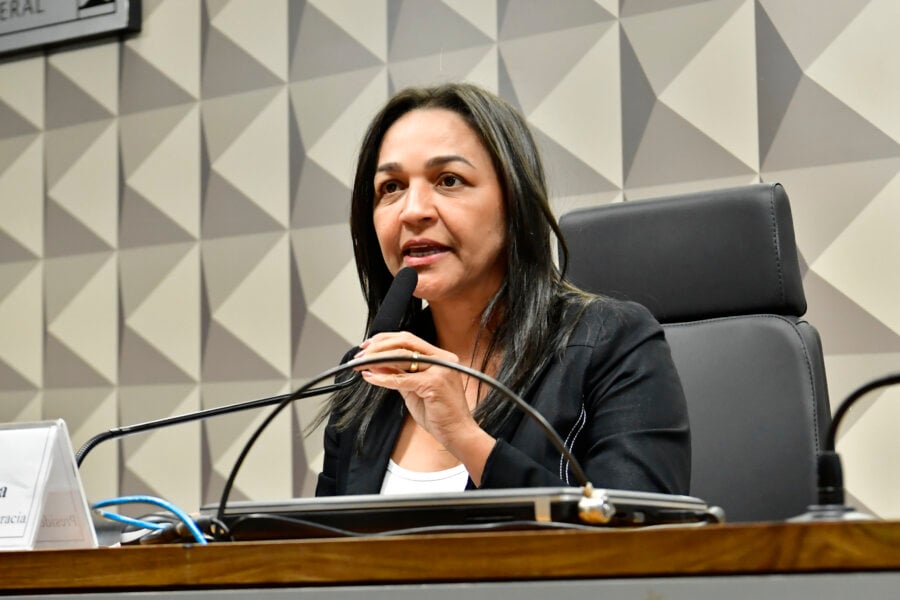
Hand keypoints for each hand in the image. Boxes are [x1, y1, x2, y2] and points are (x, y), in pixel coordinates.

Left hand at [353, 332, 495, 482]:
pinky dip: (383, 378)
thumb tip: (375, 364)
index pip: (409, 339)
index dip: (386, 340)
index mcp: (441, 357)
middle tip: (360, 355)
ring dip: (377, 359)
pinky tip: (370, 378)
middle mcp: (443, 358)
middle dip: (378, 346)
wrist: (457, 434)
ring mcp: (440, 369)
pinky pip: (402, 379)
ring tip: (361, 364)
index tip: (368, 346)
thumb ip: (398, 375)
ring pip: (402, 356)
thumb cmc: (439, 414)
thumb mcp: (413, 390)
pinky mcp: (435, 383)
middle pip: (405, 342)